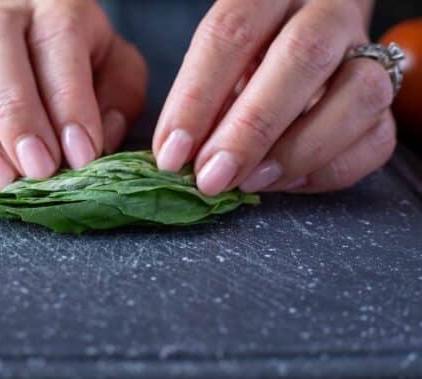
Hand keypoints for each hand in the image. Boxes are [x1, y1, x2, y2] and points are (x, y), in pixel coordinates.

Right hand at [0, 0, 146, 187]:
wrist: (25, 52)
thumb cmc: (78, 70)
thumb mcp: (115, 75)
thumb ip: (117, 100)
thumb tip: (97, 139)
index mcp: (56, 11)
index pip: (58, 41)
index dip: (68, 101)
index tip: (79, 155)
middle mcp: (0, 22)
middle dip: (14, 115)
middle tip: (35, 170)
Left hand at [154, 0, 393, 194]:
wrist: (299, 65)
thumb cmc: (241, 70)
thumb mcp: (212, 72)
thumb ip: (198, 107)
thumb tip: (176, 160)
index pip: (231, 32)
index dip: (196, 98)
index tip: (171, 155)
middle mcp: (326, 15)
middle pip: (303, 55)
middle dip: (251, 127)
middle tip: (212, 176)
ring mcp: (365, 56)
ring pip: (359, 92)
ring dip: (298, 150)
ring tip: (251, 182)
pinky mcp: (385, 105)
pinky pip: (376, 139)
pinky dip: (329, 169)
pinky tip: (287, 183)